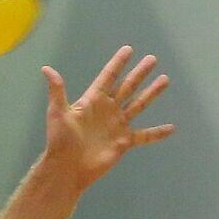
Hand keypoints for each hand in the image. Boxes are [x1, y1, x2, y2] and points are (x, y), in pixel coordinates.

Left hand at [41, 47, 172, 194]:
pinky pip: (144, 136)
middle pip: (127, 86)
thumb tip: (46, 69)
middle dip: (140, 73)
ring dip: (151, 93)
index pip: (108, 77)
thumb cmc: (60, 141)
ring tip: (164, 80)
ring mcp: (117, 126)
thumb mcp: (58, 113)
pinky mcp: (123, 142)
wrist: (67, 168)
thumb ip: (57, 90)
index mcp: (93, 100)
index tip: (128, 49)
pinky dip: (157, 133)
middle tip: (153, 59)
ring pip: (138, 105)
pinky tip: (172, 128)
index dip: (118, 63)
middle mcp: (107, 110)